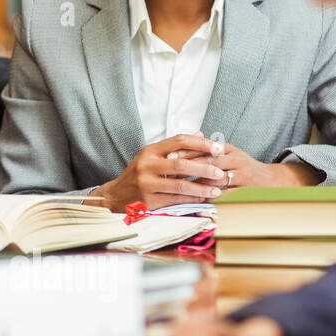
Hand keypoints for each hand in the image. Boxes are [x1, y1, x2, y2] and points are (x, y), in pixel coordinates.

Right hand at [89, 133, 226, 212]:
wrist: (115, 196)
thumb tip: (201, 134)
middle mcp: (146, 165)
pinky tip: (203, 199)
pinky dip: (192, 200)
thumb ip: (175, 147)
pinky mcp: (148, 200)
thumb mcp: (152, 156)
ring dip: (201, 188)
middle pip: (181, 164)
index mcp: (149, 151)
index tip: (218, 148)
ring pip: (180, 185)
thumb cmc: (138, 175)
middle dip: (204, 168)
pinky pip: (176, 200)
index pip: (178, 141)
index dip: (200, 143)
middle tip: (220, 172)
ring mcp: (146, 183)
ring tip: (217, 190)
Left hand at [172, 138, 321, 189]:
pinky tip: (196, 201)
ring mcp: (243, 176)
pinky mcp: (246, 191)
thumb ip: (206, 150)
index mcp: (229, 149)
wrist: (271, 182)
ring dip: (197, 184)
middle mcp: (237, 160)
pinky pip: (225, 196)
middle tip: (169, 173)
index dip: (185, 152)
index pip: (204, 148)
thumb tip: (181, 144)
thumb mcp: (226, 155)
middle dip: (188, 168)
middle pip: (209, 162)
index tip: (168, 157)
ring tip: (178, 187)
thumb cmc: (241, 168)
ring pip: (216, 179)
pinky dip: (210, 199)